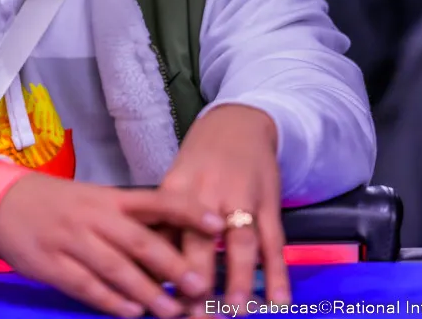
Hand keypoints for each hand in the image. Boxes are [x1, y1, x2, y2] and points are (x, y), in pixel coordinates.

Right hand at [0, 172, 224, 317]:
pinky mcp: (51, 264)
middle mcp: (94, 217)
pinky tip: (131, 312)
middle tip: (201, 285)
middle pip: (139, 240)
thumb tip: (176, 244)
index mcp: (110, 199)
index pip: (157, 200)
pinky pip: (85, 285)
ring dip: (146, 291)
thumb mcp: (96, 201)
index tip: (218, 224)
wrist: (2, 201)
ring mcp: (71, 240)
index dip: (188, 211)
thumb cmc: (60, 204)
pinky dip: (110, 300)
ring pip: (115, 267)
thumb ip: (131, 221)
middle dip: (173, 265)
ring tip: (172, 310)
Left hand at [158, 105, 288, 311]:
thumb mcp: (174, 184)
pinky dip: (278, 272)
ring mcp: (241, 198)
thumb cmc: (199, 162)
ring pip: (241, 242)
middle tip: (195, 315)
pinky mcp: (269, 203)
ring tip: (235, 310)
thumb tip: (143, 271)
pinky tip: (279, 300)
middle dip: (196, 281)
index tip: (156, 301)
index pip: (164, 232)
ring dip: (238, 278)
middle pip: (200, 241)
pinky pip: (274, 242)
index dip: (160, 267)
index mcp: (175, 190)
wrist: (238, 122)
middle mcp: (207, 194)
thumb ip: (164, 224)